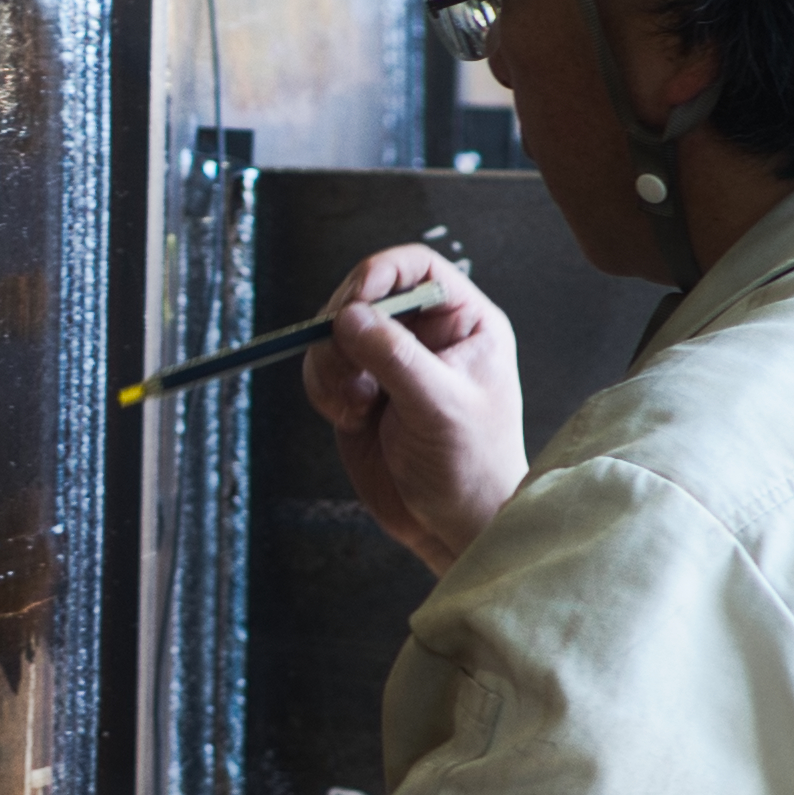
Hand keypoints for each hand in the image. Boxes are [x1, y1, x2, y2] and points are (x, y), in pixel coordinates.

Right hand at [300, 242, 524, 573]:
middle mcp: (425, 335)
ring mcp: (388, 363)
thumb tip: (349, 316)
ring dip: (330, 363)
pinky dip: (322, 388)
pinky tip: (347, 416)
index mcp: (463, 323)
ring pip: (334, 332)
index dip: (380, 273)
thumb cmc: (471, 466)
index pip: (416, 268)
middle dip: (344, 328)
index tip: (355, 302)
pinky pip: (322, 368)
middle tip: (348, 367)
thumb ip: (394, 357)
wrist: (454, 526)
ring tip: (354, 403)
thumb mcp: (439, 406)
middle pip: (364, 296)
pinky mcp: (360, 391)